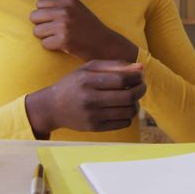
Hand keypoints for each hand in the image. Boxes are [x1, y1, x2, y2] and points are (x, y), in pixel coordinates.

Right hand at [24, 60, 146, 137]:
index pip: (121, 78)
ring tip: (131, 97)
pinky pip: (123, 123)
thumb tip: (140, 68)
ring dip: (136, 103)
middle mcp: (90, 99)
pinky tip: (122, 108)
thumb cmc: (74, 84)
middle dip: (140, 90)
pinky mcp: (95, 128)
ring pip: (128, 111)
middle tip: (141, 86)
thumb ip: (114, 65)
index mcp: (87, 80)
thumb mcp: (89, 68)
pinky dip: (128, 115)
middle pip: (128, 96)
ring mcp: (92, 115)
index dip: (136, 76)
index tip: (139, 75)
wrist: (53, 107)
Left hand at [30, 0, 137, 61]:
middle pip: (34, 16)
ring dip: (45, 37)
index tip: (53, 21)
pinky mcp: (64, 40)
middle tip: (54, 32)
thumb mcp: (78, 10)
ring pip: (37, 31)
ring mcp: (64, 25)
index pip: (40, 3)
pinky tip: (63, 46)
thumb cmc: (90, 29)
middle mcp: (66, 10)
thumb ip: (60, 7)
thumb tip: (36, 10)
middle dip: (41, 26)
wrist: (106, 45)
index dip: (44, 14)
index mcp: (69, 1)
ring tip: (59, 39)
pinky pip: (44, 44)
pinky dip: (51, 47)